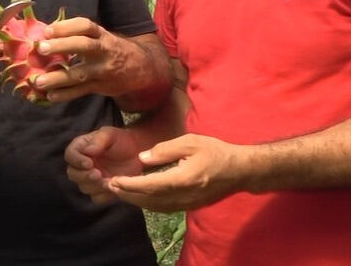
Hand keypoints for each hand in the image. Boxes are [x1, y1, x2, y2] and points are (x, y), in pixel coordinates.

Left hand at [31, 18, 153, 102]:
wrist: (142, 68)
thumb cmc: (111, 48)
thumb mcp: (101, 37)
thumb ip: (78, 35)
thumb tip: (45, 34)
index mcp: (101, 35)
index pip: (85, 26)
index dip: (66, 26)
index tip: (47, 31)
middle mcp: (103, 50)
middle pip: (83, 46)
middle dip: (62, 46)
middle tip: (41, 48)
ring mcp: (102, 70)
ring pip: (80, 73)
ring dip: (58, 78)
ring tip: (38, 81)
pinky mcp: (101, 87)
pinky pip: (81, 91)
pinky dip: (66, 94)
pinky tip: (50, 96)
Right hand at [64, 127, 145, 203]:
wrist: (136, 153)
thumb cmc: (121, 140)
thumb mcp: (111, 134)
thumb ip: (99, 140)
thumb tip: (88, 150)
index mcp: (80, 149)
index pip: (70, 155)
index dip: (77, 161)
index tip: (89, 163)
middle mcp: (81, 165)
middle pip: (73, 174)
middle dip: (84, 176)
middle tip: (98, 174)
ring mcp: (90, 179)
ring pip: (84, 188)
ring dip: (95, 187)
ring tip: (109, 181)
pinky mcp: (101, 190)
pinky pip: (97, 198)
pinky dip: (104, 196)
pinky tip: (113, 188)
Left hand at [107, 134, 252, 211]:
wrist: (240, 171)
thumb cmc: (216, 151)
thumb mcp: (190, 142)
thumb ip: (164, 150)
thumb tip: (142, 158)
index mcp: (183, 179)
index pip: (150, 185)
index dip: (130, 185)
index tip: (114, 181)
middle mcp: (184, 196)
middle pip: (149, 200)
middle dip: (128, 194)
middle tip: (110, 187)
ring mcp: (187, 204)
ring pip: (155, 207)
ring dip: (136, 201)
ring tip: (120, 192)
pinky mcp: (190, 206)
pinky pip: (164, 208)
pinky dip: (148, 203)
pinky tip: (140, 196)